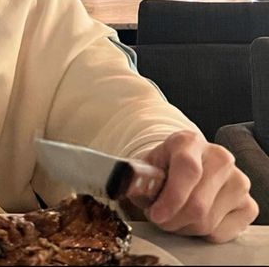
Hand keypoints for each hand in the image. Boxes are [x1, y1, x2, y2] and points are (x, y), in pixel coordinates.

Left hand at [140, 130, 257, 242]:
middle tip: (158, 217)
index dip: (171, 197)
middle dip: (171, 219)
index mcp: (190, 141)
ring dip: (183, 227)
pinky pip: (220, 234)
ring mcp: (238, 181)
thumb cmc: (162, 169)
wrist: (182, 168)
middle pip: (197, 204)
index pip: (187, 169)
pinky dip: (201, 234)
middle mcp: (220, 157)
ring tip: (174, 214)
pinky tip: (194, 218)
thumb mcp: (146, 167)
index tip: (156, 214)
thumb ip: (139, 178)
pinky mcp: (249, 205)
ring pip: (207, 222)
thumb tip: (127, 185)